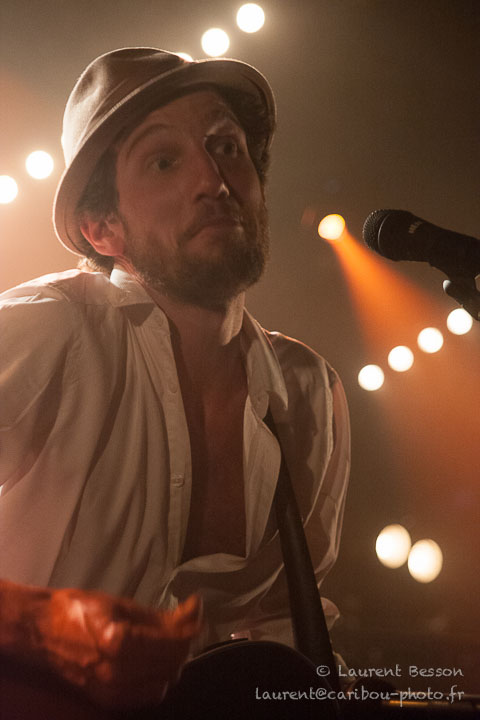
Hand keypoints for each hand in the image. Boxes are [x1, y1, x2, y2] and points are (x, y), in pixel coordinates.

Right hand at [2, 581, 201, 708]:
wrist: (42, 632)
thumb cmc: (79, 609)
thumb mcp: (120, 604)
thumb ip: (157, 616)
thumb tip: (191, 614)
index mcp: (120, 643)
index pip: (175, 642)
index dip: (192, 622)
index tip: (195, 604)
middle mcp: (119, 673)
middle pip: (174, 663)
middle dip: (185, 639)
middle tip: (186, 617)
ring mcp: (113, 691)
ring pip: (165, 681)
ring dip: (175, 659)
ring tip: (171, 636)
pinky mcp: (109, 701)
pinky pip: (148, 694)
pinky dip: (160, 676)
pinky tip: (157, 657)